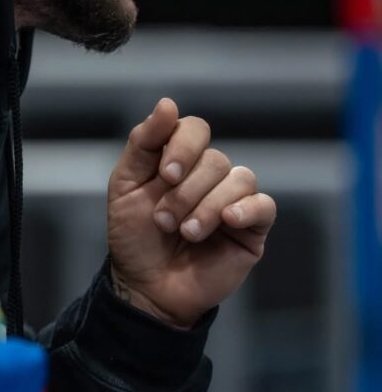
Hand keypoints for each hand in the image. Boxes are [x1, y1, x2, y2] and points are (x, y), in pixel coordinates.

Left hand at [107, 98, 275, 328]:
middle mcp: (210, 175)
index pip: (195, 129)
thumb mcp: (126, 184)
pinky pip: (264, 204)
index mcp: (181, 159)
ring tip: (186, 232)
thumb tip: (168, 103)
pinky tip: (227, 221)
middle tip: (164, 220)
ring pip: (239, 179)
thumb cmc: (134, 236)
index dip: (183, 146)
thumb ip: (144, 142)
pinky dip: (246, 208)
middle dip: (186, 190)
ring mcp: (234, 200)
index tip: (164, 175)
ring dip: (208, 206)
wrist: (145, 287)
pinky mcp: (252, 228)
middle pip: (215, 159)